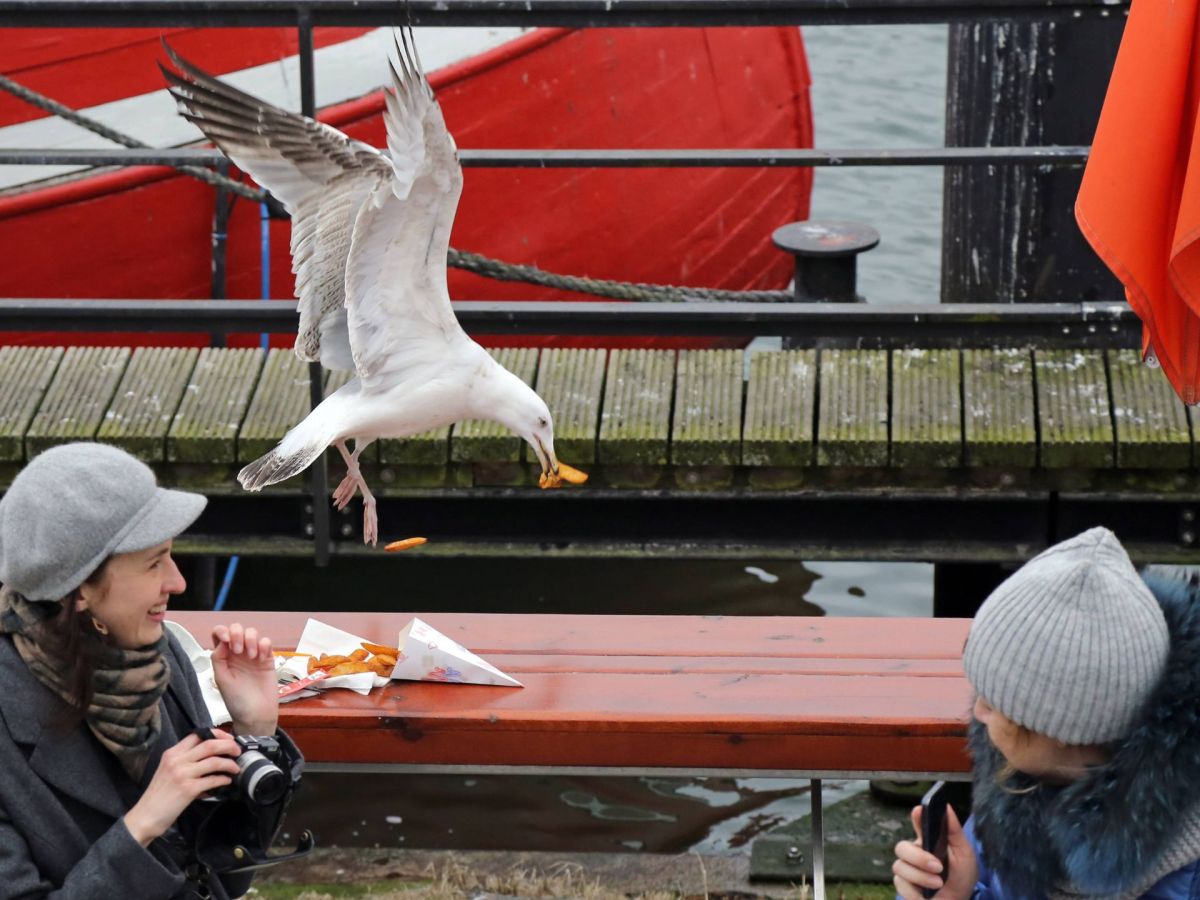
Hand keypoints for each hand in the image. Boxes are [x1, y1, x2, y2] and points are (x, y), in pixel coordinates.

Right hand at [124, 730, 240, 845]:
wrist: (144, 817)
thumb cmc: (158, 796)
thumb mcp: (168, 771)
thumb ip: (186, 761)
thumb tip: (211, 757)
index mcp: (172, 753)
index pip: (198, 735)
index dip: (217, 734)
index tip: (228, 739)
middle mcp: (177, 761)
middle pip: (210, 744)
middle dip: (228, 746)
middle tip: (237, 751)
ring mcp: (182, 774)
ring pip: (214, 761)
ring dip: (229, 764)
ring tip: (235, 768)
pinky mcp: (188, 789)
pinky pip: (213, 780)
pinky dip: (223, 779)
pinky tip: (226, 781)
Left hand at [211, 623, 277, 737]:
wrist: (256, 714)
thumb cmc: (237, 701)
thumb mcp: (221, 680)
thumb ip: (218, 659)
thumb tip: (222, 641)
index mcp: (223, 658)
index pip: (219, 635)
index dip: (222, 631)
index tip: (227, 640)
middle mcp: (237, 654)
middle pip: (236, 629)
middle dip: (238, 634)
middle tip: (239, 651)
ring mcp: (253, 655)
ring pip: (252, 632)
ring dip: (251, 640)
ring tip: (252, 656)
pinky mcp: (267, 658)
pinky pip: (266, 641)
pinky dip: (264, 645)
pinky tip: (261, 658)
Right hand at [893, 804, 978, 899]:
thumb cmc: (961, 876)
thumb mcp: (964, 853)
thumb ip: (954, 831)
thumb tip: (947, 807)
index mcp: (928, 840)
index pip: (918, 823)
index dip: (916, 817)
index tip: (919, 812)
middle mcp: (914, 852)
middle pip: (901, 847)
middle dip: (918, 857)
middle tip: (937, 866)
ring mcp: (907, 869)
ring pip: (900, 867)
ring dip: (921, 877)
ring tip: (938, 883)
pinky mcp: (904, 886)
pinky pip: (901, 885)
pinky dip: (916, 892)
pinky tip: (927, 895)